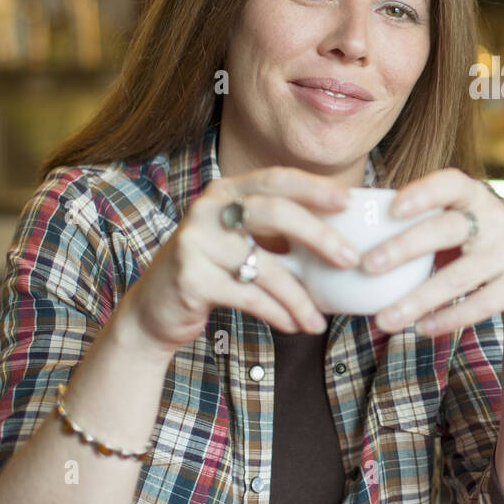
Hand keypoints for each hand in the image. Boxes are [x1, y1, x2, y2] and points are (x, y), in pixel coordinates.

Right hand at [117, 167, 361, 358]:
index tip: (348, 201)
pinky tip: (293, 324)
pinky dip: (277, 312)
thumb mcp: (241, 240)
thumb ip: (278, 231)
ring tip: (318, 320)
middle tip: (349, 259)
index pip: (276, 178)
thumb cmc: (213, 272)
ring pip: (265, 266)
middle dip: (318, 235)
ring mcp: (196, 242)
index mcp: (226, 191)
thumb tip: (345, 238)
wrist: (154, 310)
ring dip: (299, 297)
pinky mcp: (190, 278)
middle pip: (274, 212)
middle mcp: (208, 209)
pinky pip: (248, 296)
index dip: (314, 187)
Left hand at [359, 169, 503, 335]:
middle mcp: (497, 220)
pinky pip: (480, 304)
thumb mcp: (459, 223)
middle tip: (366, 266)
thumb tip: (347, 227)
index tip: (392, 207)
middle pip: (448, 230)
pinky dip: (448, 318)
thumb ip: (421, 221)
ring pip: (460, 277)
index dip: (424, 192)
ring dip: (417, 300)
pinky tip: (420, 329)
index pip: (452, 183)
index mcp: (475, 197)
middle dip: (405, 247)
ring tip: (382, 320)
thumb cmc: (476, 244)